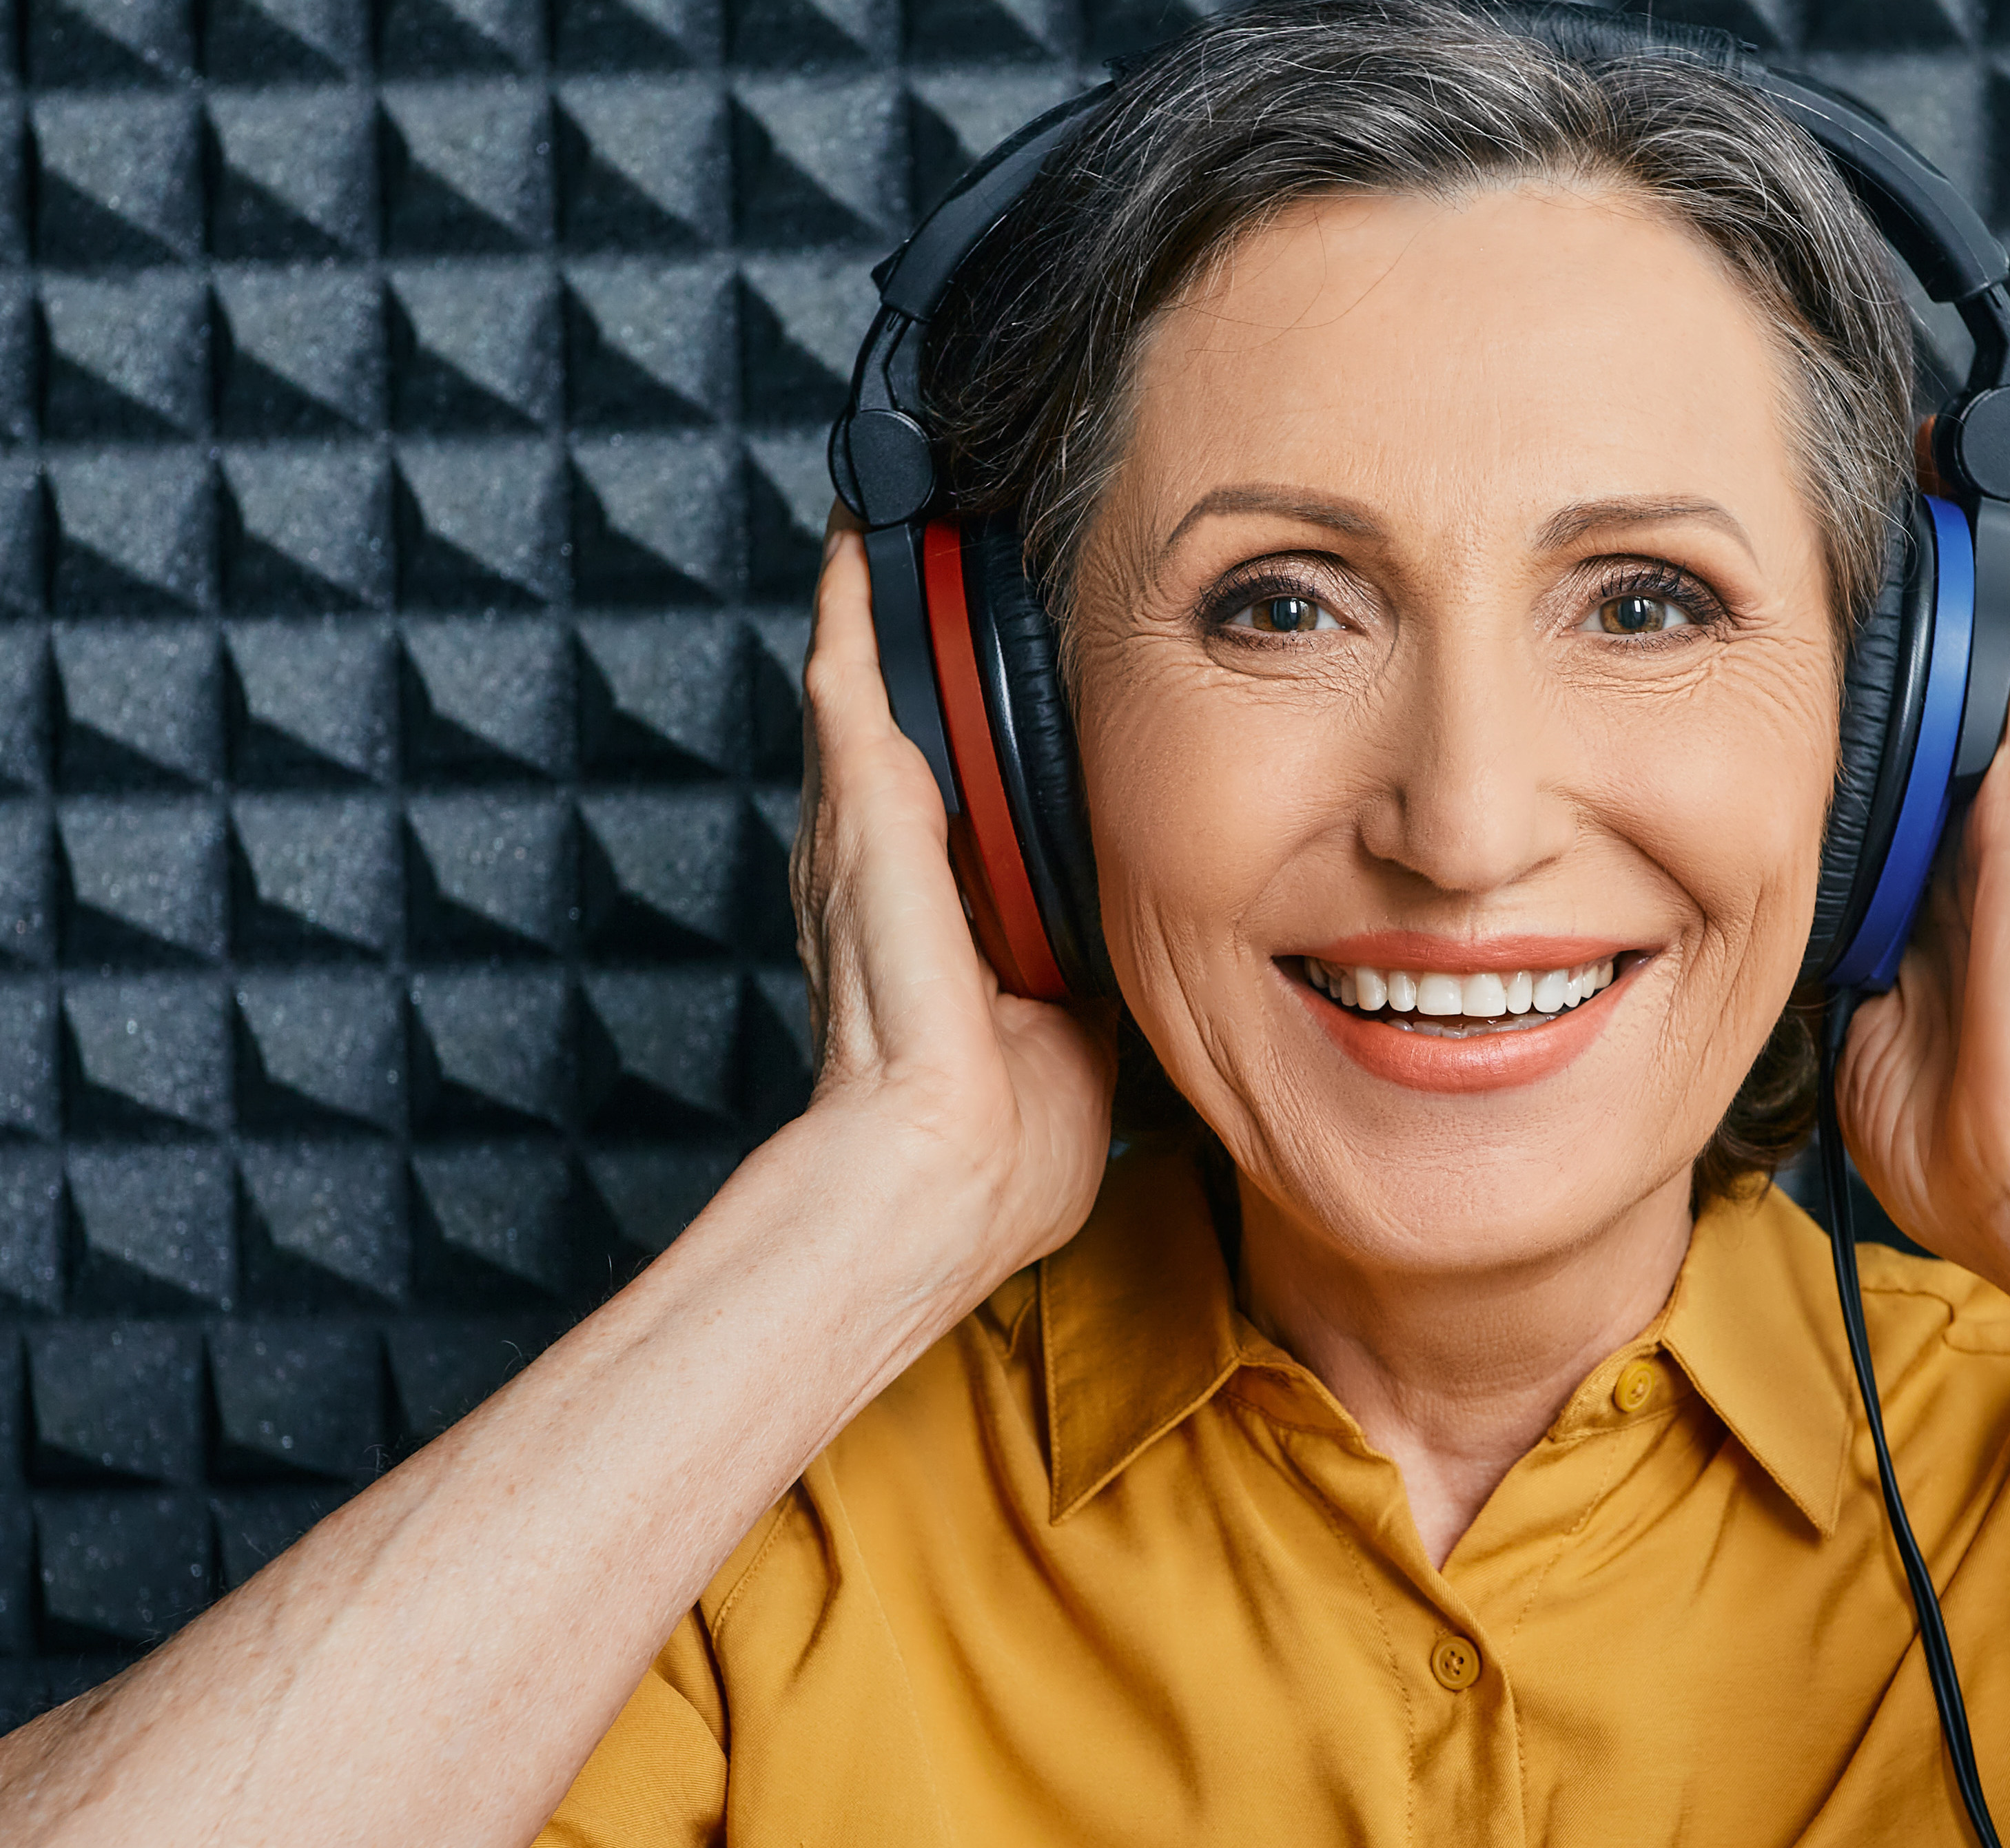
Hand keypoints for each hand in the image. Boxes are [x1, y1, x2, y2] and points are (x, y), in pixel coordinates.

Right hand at [789, 511, 1115, 1288]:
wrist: (944, 1173)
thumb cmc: (1002, 1145)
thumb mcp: (1080, 1035)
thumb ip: (1101, 974)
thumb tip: (1161, 942)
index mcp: (932, 919)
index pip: (945, 794)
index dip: (959, 726)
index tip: (986, 659)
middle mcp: (881, 867)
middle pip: (895, 721)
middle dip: (908, 636)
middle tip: (930, 539)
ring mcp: (860, 837)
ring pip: (865, 686)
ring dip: (880, 600)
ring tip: (898, 512)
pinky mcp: (860, 815)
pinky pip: (848, 680)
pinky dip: (855, 604)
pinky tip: (870, 534)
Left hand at [1833, 492, 2009, 1327]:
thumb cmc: (1953, 1127)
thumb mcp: (1854, 1021)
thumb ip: (1826, 959)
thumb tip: (1757, 936)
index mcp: (1943, 883)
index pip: (1900, 754)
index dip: (1873, 678)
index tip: (1832, 602)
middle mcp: (1993, 837)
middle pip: (1953, 688)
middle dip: (1929, 597)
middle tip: (1896, 487)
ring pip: (2001, 663)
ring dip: (1978, 569)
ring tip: (1954, 464)